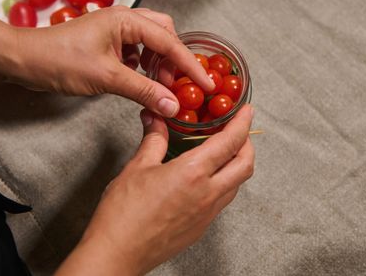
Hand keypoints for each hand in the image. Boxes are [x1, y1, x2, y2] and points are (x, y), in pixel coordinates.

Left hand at [13, 6, 213, 116]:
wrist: (25, 60)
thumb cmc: (61, 61)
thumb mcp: (107, 78)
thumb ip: (144, 91)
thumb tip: (174, 107)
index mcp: (128, 20)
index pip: (170, 43)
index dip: (190, 66)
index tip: (207, 85)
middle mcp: (126, 19)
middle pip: (165, 35)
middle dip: (174, 60)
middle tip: (176, 85)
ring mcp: (116, 29)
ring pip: (152, 42)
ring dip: (160, 63)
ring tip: (159, 85)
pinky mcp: (109, 42)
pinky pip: (137, 50)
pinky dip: (145, 65)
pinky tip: (141, 80)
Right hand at [55, 105, 254, 275]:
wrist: (118, 253)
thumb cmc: (123, 214)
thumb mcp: (137, 168)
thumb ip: (154, 140)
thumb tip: (155, 120)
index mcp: (192, 174)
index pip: (230, 142)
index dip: (242, 123)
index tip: (247, 112)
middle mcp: (207, 194)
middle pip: (245, 165)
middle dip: (247, 144)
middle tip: (238, 132)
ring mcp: (207, 214)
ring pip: (237, 184)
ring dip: (237, 164)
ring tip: (222, 152)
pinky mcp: (201, 227)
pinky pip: (222, 200)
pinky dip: (224, 182)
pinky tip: (206, 178)